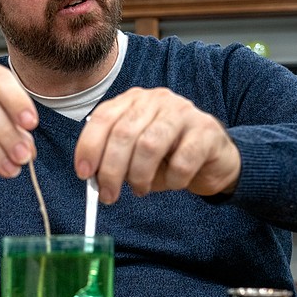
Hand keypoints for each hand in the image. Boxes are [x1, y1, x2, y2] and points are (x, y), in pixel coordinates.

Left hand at [74, 87, 239, 203]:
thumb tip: (93, 176)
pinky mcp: (206, 131)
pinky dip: (172, 180)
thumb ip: (113, 158)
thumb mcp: (135, 154)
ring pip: (150, 145)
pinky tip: (173, 183)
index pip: (103, 117)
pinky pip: (182, 161)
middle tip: (108, 195)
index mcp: (133, 101)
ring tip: (140, 190)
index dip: (89, 146)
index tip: (83, 173)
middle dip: (111, 170)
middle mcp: (156, 100)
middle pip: (124, 133)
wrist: (213, 157)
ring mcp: (183, 112)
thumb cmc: (169, 155)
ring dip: (139, 176)